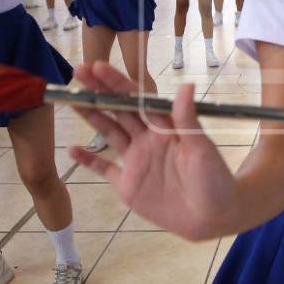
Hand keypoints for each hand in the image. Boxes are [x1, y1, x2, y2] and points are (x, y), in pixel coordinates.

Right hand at [68, 62, 237, 240]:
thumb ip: (188, 119)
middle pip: (119, 110)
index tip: (97, 67)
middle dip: (98, 92)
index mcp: (165, 127)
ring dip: (91, 116)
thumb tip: (186, 85)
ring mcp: (136, 160)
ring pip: (109, 132)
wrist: (212, 216)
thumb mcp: (201, 148)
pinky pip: (104, 168)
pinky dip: (89, 160)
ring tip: (70, 100)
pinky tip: (71, 149)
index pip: (137, 98)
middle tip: (77, 72)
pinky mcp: (128, 184)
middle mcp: (147, 138)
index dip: (118, 83)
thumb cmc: (213, 179)